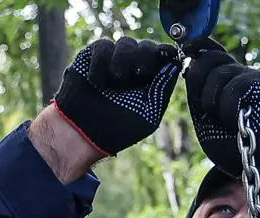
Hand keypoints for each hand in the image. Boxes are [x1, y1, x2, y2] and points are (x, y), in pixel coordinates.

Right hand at [52, 35, 180, 156]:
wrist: (83, 132)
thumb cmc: (118, 129)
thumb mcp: (150, 114)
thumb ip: (163, 89)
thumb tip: (175, 65)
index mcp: (150, 81)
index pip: (162, 58)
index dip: (166, 53)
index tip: (168, 54)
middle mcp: (133, 68)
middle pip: (147, 45)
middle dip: (146, 56)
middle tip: (140, 73)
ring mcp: (112, 60)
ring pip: (126, 42)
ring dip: (124, 60)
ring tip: (117, 81)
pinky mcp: (92, 56)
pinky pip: (103, 45)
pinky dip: (102, 61)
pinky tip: (98, 80)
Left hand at [182, 39, 259, 177]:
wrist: (258, 163)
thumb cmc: (231, 144)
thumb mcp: (205, 117)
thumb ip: (197, 93)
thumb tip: (187, 65)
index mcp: (226, 79)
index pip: (209, 49)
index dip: (195, 46)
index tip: (183, 50)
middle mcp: (240, 72)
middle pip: (210, 58)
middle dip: (199, 81)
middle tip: (208, 109)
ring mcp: (252, 75)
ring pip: (219, 73)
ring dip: (213, 101)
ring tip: (227, 121)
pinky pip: (234, 89)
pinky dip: (229, 110)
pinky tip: (239, 122)